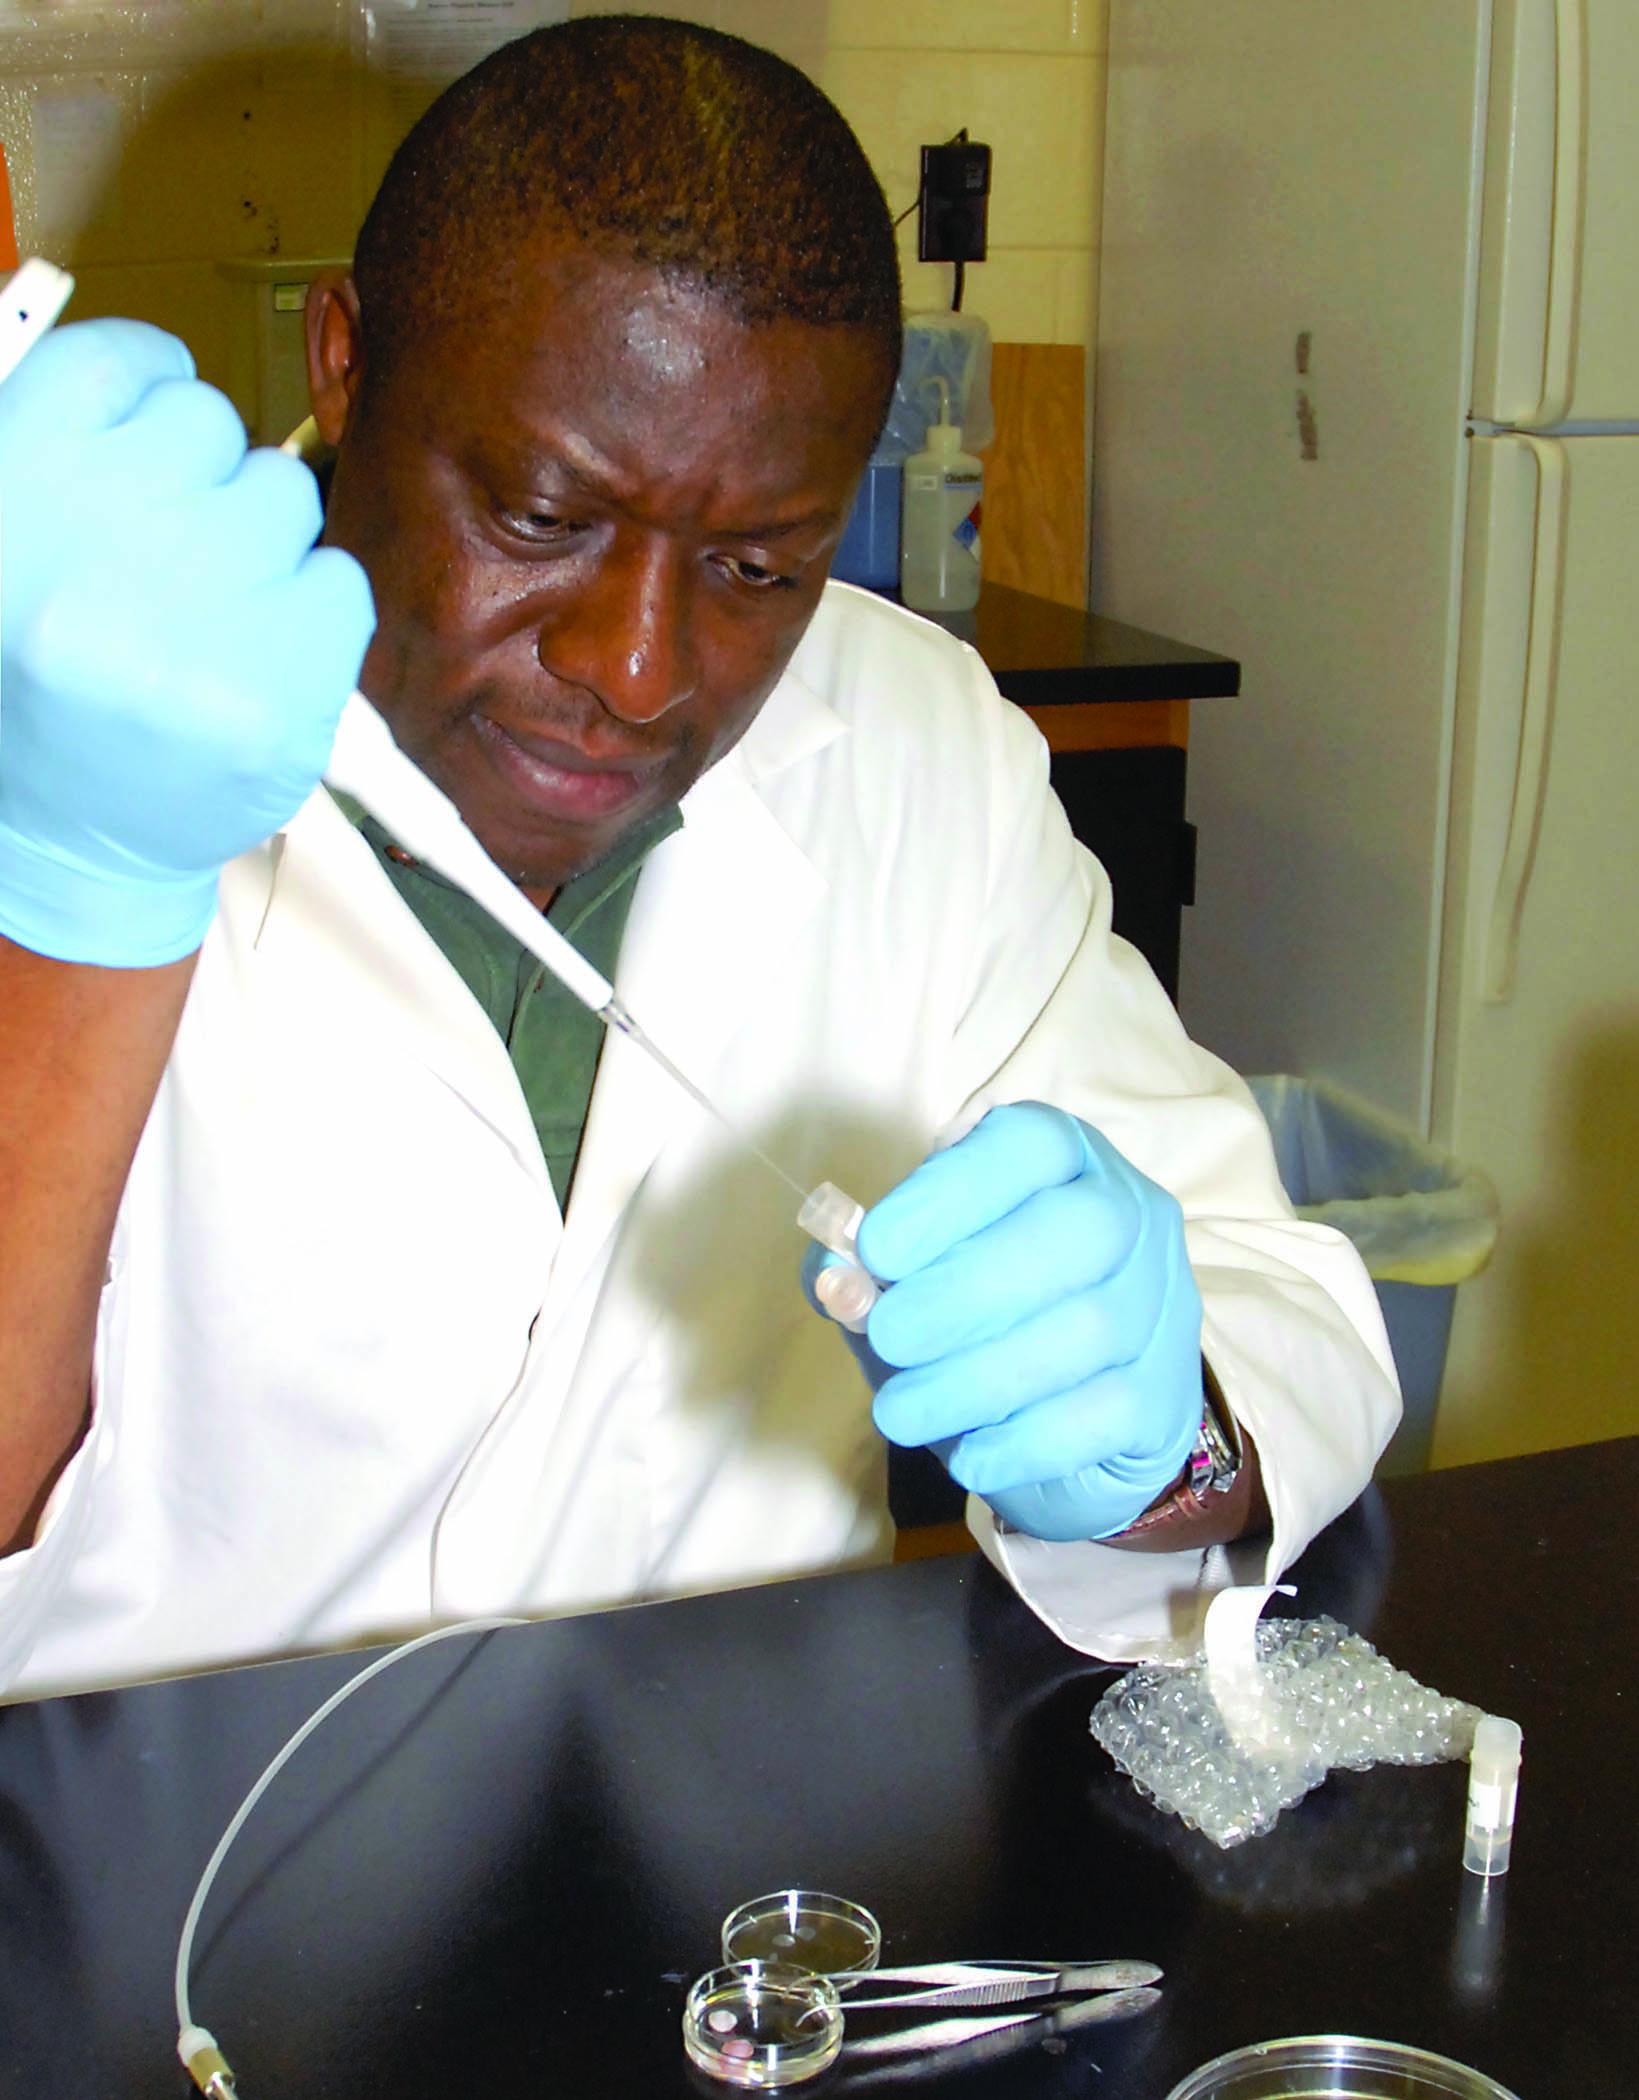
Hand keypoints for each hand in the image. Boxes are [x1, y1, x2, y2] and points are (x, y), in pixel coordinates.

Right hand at [0, 317, 374, 965]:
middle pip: (209, 426)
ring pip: (281, 498)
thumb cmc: (37, 680)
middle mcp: (95, 544)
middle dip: (198, 482)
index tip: (148, 430)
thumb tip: (152, 374)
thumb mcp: (11, 542)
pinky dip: (311, 614)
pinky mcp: (280, 691)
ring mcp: (195, 618)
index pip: (120, 365)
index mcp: (11, 489)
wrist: (65, 838)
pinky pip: (339, 583)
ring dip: (258, 547)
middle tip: (163, 562)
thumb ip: (65, 449)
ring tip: (199, 619)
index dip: (146, 393)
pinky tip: (251, 658)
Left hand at [816, 1102, 1204, 1540]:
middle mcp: (1130, 1215)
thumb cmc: (977, 1319)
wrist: (1074, 1418)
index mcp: (1064, 1161)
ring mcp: (1161, 1305)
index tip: (877, 1249)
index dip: (952, 1190)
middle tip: (888, 1337)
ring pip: (1090, 1329)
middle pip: (1077, 1230)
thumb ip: (862, 1269)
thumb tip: (837, 1281)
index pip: (1030, 1144)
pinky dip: (1025, 1440)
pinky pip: (1107, 1413)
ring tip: (899, 1413)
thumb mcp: (906, 1278)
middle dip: (969, 1288)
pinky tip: (968, 1459)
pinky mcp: (1167, 1394)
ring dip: (978, 1377)